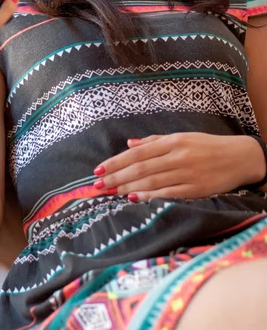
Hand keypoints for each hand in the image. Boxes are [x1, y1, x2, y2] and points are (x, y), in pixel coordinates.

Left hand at [92, 133, 261, 201]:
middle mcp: (177, 156)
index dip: (116, 161)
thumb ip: (154, 142)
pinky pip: (168, 193)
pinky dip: (150, 195)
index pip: (137, 152)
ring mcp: (186, 173)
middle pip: (141, 167)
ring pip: (151, 180)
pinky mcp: (195, 189)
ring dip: (128, 187)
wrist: (239, 158)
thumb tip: (128, 144)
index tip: (98, 170)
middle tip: (97, 185)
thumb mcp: (182, 137)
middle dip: (116, 177)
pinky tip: (134, 198)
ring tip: (110, 193)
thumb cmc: (207, 146)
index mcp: (173, 141)